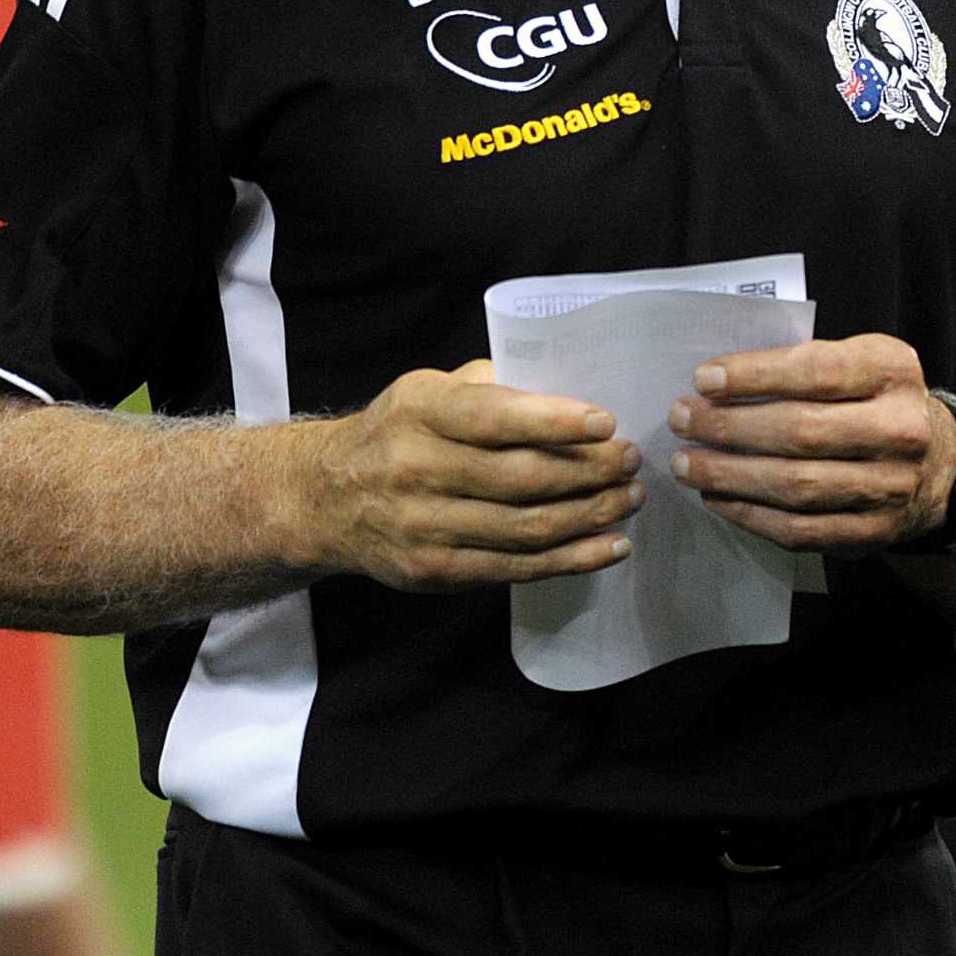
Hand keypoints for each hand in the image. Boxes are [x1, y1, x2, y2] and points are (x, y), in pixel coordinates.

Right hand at [309, 361, 641, 590]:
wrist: (323, 499)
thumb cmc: (397, 432)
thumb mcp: (426, 389)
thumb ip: (490, 385)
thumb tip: (569, 388)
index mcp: (420, 413)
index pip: (494, 418)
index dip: (554, 421)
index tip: (606, 422)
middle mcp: (417, 470)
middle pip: (521, 478)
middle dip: (590, 471)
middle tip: (632, 460)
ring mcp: (424, 527)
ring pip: (526, 528)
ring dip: (591, 515)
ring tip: (630, 498)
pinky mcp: (434, 571)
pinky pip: (515, 569)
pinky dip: (572, 559)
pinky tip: (610, 545)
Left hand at [666, 333, 955, 551]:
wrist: (936, 464)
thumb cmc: (873, 402)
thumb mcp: (857, 363)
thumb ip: (802, 365)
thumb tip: (715, 384)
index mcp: (894, 371)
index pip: (817, 372)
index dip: (756, 376)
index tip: (704, 379)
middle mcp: (903, 429)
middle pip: (802, 432)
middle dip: (730, 427)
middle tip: (682, 420)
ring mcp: (892, 486)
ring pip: (797, 486)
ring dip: (730, 476)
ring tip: (686, 464)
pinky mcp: (874, 532)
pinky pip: (800, 530)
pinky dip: (749, 515)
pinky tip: (717, 499)